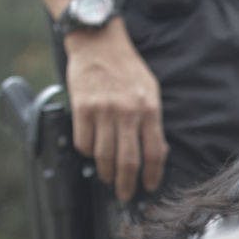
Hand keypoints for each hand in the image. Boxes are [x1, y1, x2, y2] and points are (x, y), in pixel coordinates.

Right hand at [65, 19, 166, 201]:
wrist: (99, 43)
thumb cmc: (127, 69)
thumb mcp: (151, 92)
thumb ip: (153, 121)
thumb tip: (156, 153)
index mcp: (149, 109)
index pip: (155, 152)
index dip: (153, 175)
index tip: (149, 186)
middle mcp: (127, 112)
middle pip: (129, 160)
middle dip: (128, 184)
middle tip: (125, 195)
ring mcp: (103, 111)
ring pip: (104, 155)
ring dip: (106, 173)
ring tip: (109, 179)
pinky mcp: (82, 108)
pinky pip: (83, 141)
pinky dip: (87, 153)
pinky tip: (91, 154)